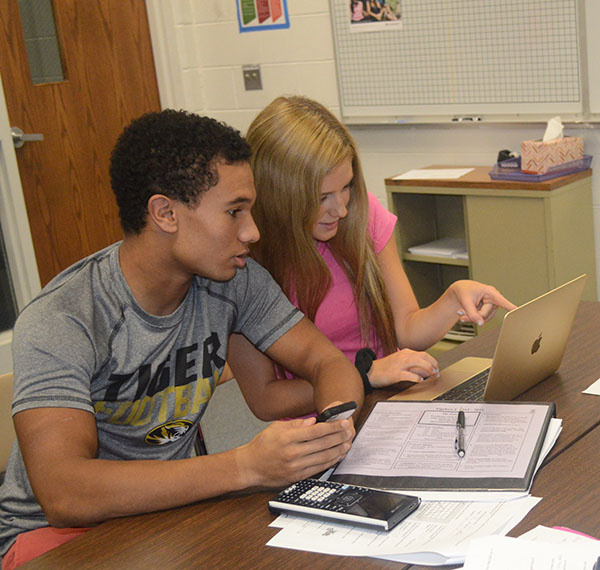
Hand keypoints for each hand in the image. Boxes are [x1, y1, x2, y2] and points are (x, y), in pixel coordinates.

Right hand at [240, 417, 354, 487]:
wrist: (251, 466)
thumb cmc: (263, 444)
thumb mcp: (276, 427)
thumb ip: (296, 423)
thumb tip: (314, 421)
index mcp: (287, 438)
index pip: (316, 431)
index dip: (332, 426)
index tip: (343, 421)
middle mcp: (292, 453)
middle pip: (323, 444)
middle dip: (339, 436)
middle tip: (350, 430)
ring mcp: (296, 466)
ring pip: (324, 457)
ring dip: (339, 449)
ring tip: (348, 442)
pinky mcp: (298, 476)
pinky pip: (319, 468)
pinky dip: (331, 461)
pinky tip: (337, 455)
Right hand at [368, 348, 438, 387]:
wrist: (370, 371)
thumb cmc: (385, 367)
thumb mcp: (399, 361)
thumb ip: (411, 363)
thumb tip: (424, 370)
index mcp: (405, 353)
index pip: (424, 354)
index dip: (433, 361)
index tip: (436, 368)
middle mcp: (404, 356)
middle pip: (423, 357)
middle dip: (433, 364)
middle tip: (437, 372)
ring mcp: (399, 364)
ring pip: (418, 363)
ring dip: (428, 369)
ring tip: (432, 374)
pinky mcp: (395, 374)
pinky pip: (409, 375)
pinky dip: (416, 377)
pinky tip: (420, 380)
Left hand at [450, 280, 516, 325]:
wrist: (460, 290)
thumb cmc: (464, 291)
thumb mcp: (465, 301)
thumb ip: (472, 313)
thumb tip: (480, 323)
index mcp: (490, 292)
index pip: (502, 301)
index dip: (510, 307)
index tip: (518, 311)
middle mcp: (493, 299)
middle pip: (486, 314)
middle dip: (473, 316)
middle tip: (462, 316)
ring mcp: (492, 305)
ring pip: (485, 318)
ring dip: (473, 318)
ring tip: (463, 312)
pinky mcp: (488, 310)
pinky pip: (482, 318)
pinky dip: (473, 317)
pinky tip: (466, 312)